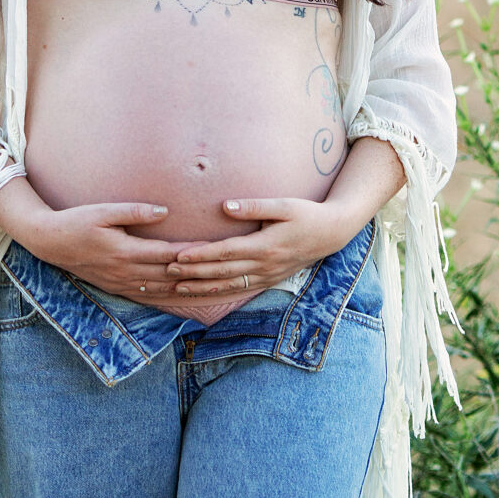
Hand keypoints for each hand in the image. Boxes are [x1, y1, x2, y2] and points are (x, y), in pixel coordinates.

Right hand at [27, 202, 197, 301]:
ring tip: (208, 288)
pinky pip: (147, 297)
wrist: (51, 242)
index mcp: (124, 251)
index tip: (212, 249)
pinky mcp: (116, 287)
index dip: (190, 253)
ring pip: (160, 291)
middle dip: (194, 274)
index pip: (165, 254)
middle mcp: (125, 272)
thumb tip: (165, 211)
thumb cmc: (77, 221)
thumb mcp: (103, 211)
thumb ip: (135, 211)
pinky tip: (181, 297)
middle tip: (219, 271)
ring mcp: (120, 283)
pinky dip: (167, 298)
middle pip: (167, 276)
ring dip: (185, 290)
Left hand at [166, 197, 358, 298]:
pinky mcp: (269, 279)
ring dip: (202, 287)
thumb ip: (254, 206)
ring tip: (177, 287)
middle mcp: (264, 265)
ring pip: (229, 285)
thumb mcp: (284, 205)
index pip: (225, 253)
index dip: (201, 255)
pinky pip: (239, 289)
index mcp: (265, 246)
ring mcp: (267, 275)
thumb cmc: (306, 213)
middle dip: (193, 273)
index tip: (178, 255)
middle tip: (167, 272)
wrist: (331, 233)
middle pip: (222, 272)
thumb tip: (225, 206)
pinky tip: (204, 292)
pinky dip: (219, 292)